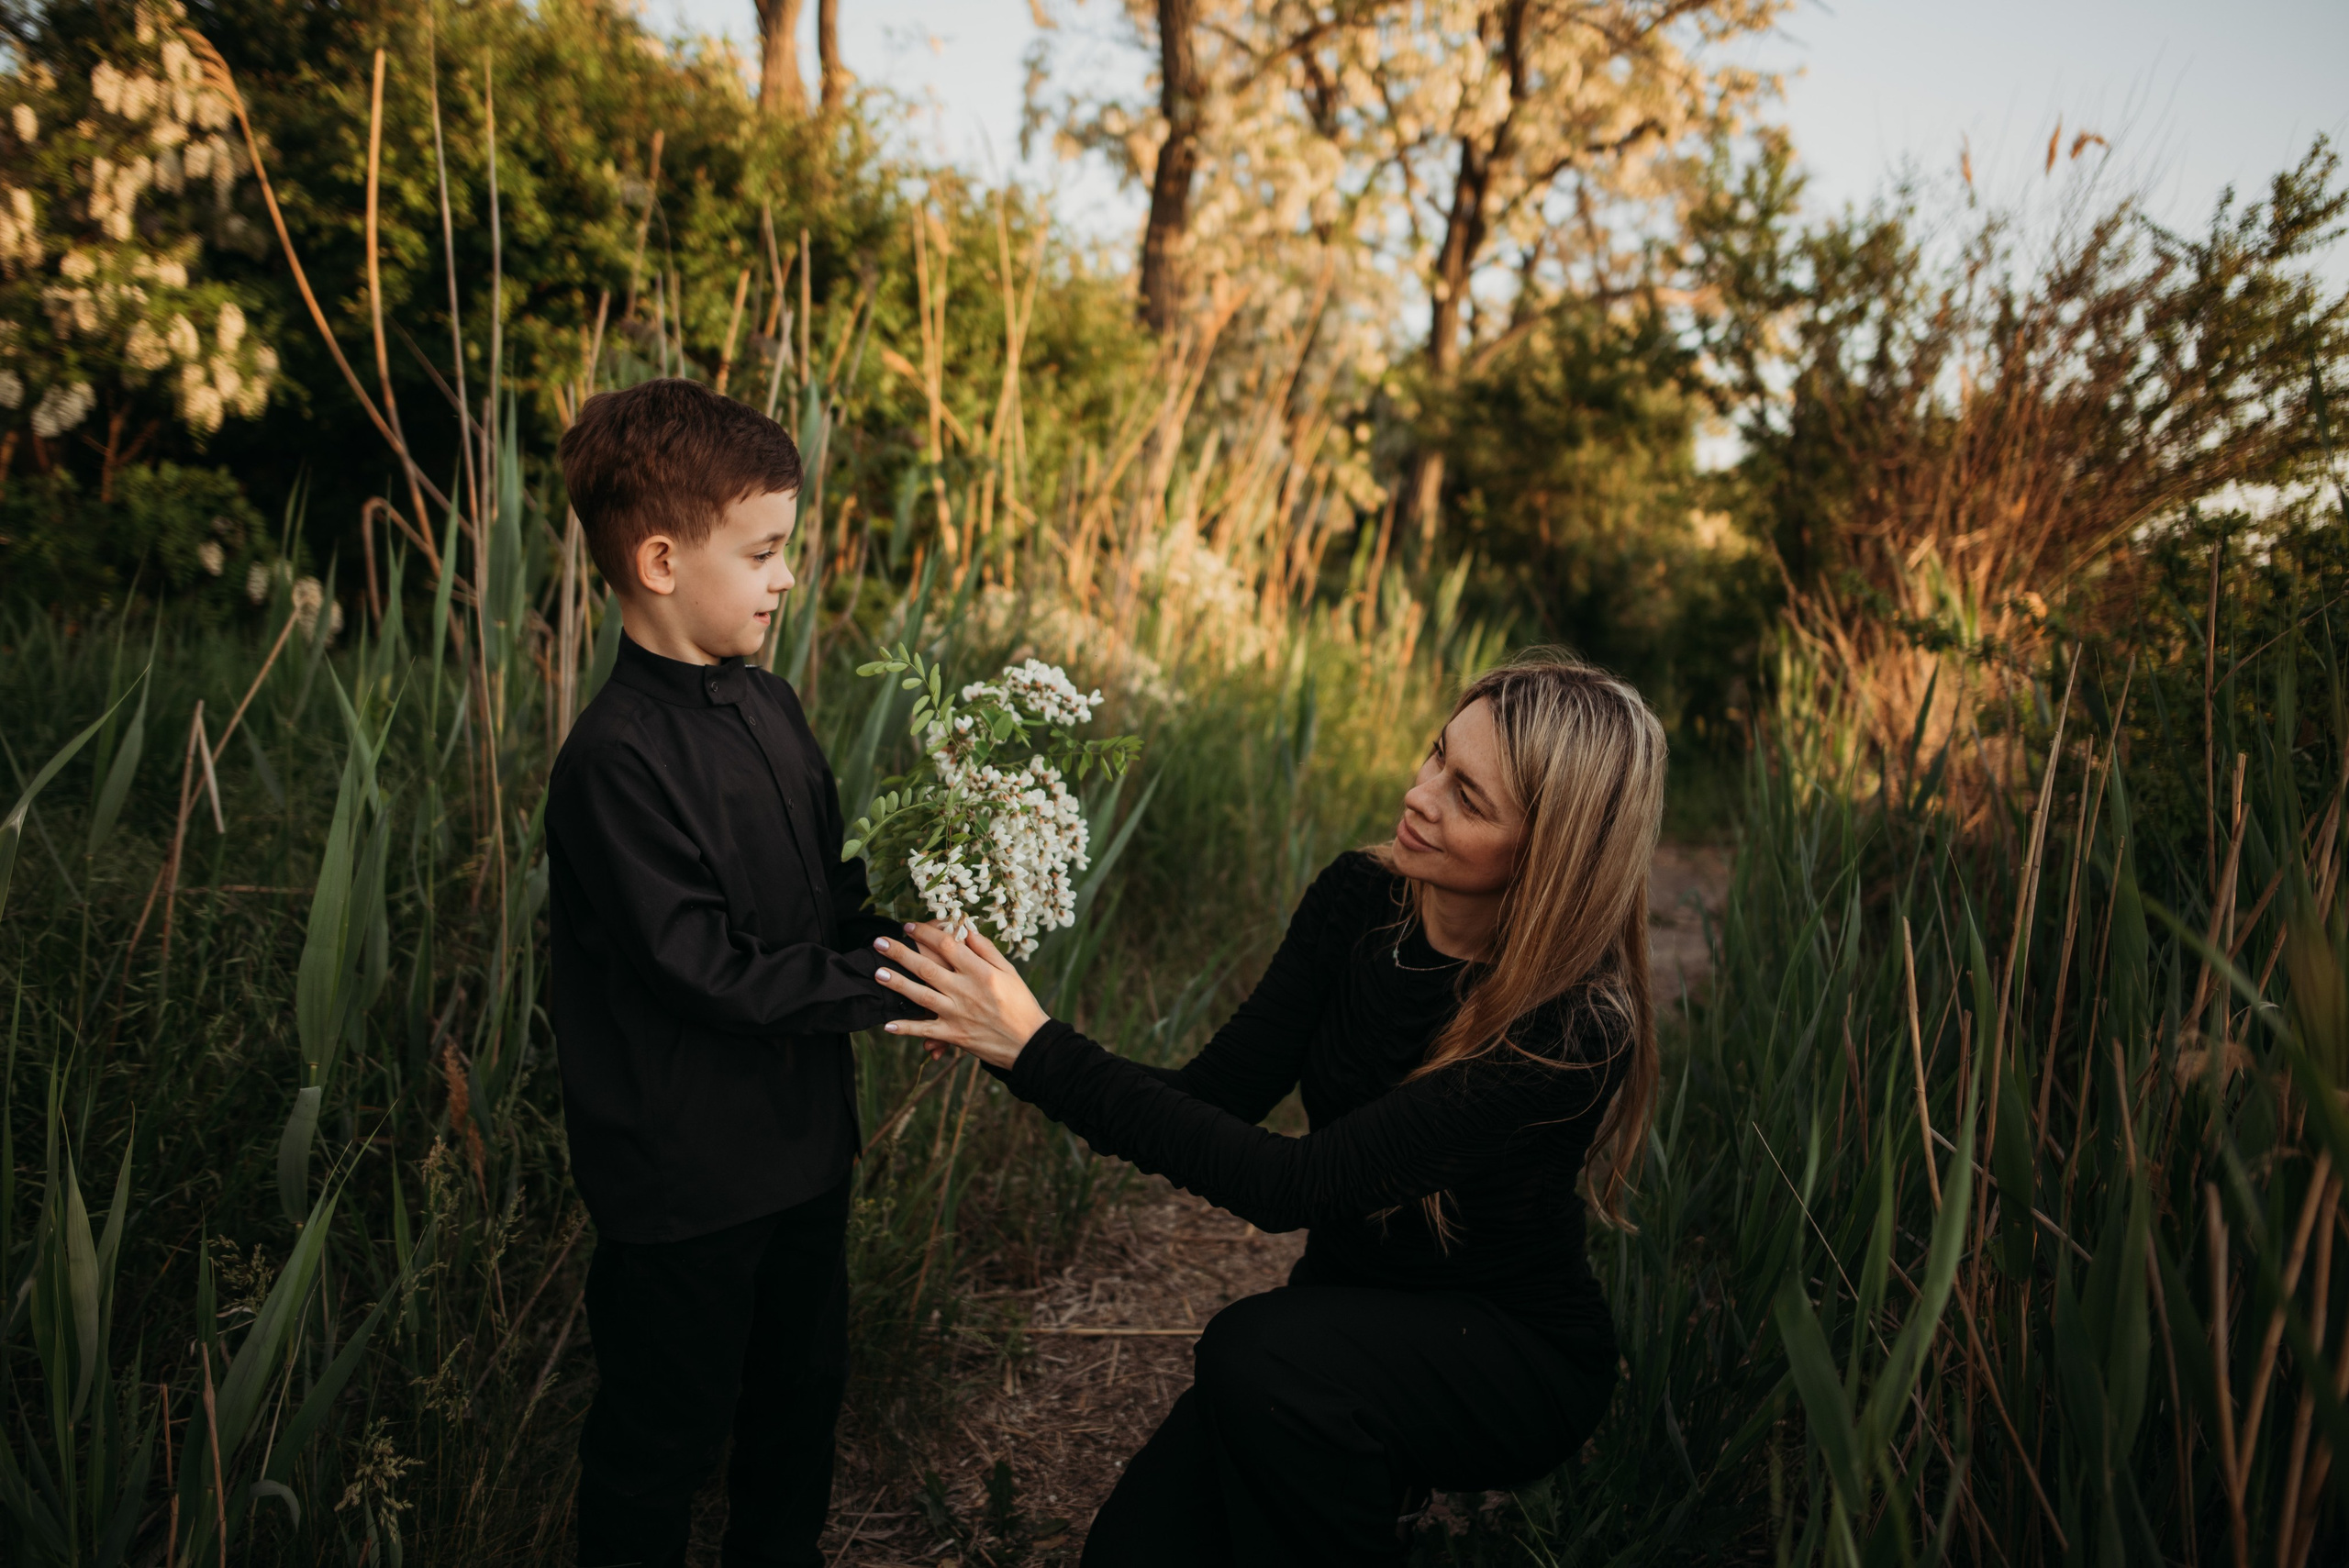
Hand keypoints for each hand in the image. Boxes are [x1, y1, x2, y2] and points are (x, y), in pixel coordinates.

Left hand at [871, 923, 1050, 1071]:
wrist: (1030, 1043)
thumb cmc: (1021, 1004)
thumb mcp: (1009, 971)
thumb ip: (986, 950)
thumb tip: (966, 928)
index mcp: (981, 972)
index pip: (948, 945)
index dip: (925, 933)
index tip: (908, 925)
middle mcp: (966, 991)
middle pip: (927, 968)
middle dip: (900, 953)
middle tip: (879, 943)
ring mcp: (958, 1014)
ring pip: (921, 996)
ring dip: (897, 985)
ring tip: (878, 973)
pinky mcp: (955, 1035)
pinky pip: (926, 1031)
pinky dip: (906, 1029)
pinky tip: (887, 1025)